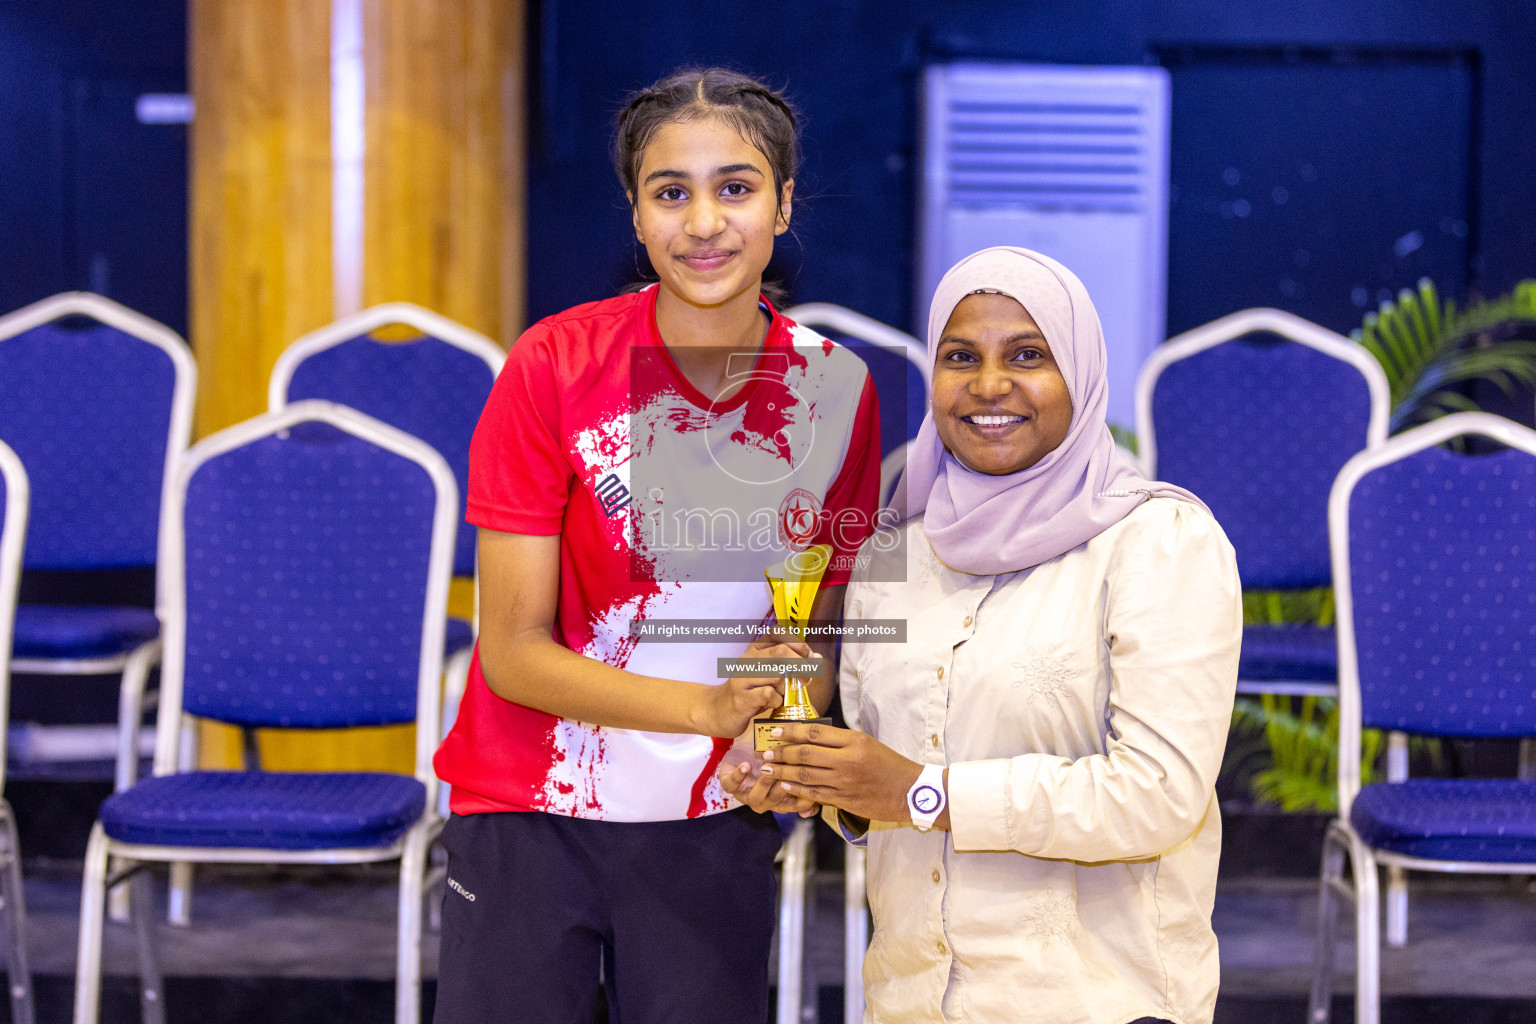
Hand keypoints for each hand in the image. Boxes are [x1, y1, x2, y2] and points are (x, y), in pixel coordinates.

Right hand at [690, 636, 812, 738]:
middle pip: (782, 652)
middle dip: (801, 666)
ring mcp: (742, 678)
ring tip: (781, 695)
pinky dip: (776, 700)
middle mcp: (747, 659)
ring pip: (777, 675)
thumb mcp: (768, 674)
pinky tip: (772, 704)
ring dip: (786, 688)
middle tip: (806, 680)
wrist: (718, 711)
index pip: (779, 634)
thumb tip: (816, 658)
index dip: (799, 645)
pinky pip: (768, 694)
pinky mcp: (741, 698)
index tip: (809, 660)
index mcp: (755, 649)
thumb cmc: (750, 692)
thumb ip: (790, 665)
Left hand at [716, 739, 818, 817]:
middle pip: (778, 802)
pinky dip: (739, 776)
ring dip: (763, 784)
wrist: (746, 747)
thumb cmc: (773, 755)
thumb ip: (807, 774)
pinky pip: (733, 785)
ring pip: (757, 798)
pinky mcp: (730, 784)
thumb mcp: (793, 760)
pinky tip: (746, 765)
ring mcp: (747, 795)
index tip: (810, 783)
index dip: (805, 797)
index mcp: (783, 799)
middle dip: (783, 787)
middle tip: (789, 772)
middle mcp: (766, 802)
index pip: (799, 805)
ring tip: (767, 769)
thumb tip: (818, 800)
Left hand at [761, 723, 933, 825]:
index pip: (815, 732)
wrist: (912, 791)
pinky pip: (815, 793)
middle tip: (766, 753)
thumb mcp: (868, 743)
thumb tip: (812, 736)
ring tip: (768, 769)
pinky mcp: (845, 800)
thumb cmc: (890, 764)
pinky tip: (785, 786)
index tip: (776, 732)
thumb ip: (841, 740)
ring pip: (806, 775)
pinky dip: (797, 790)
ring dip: (783, 772)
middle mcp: (847, 760)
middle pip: (805, 754)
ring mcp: (845, 782)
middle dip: (781, 753)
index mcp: (853, 741)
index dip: (792, 732)